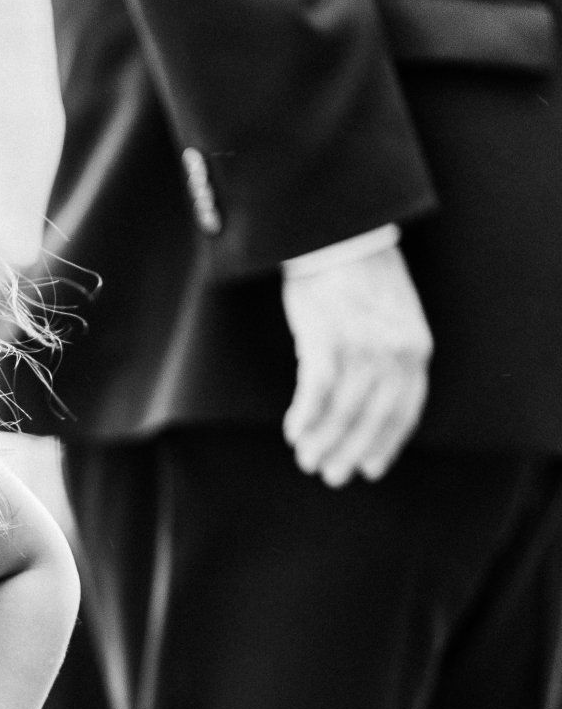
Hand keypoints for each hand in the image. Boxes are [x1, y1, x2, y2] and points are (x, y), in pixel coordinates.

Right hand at [281, 244, 431, 485]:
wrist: (338, 233)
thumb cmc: (360, 274)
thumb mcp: (394, 317)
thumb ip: (392, 356)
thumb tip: (370, 401)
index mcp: (416, 348)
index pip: (405, 411)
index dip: (386, 444)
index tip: (370, 469)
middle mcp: (394, 352)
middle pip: (373, 418)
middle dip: (351, 451)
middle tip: (331, 475)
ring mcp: (361, 346)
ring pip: (343, 412)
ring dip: (323, 441)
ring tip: (307, 460)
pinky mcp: (326, 339)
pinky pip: (315, 392)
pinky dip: (304, 417)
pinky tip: (293, 432)